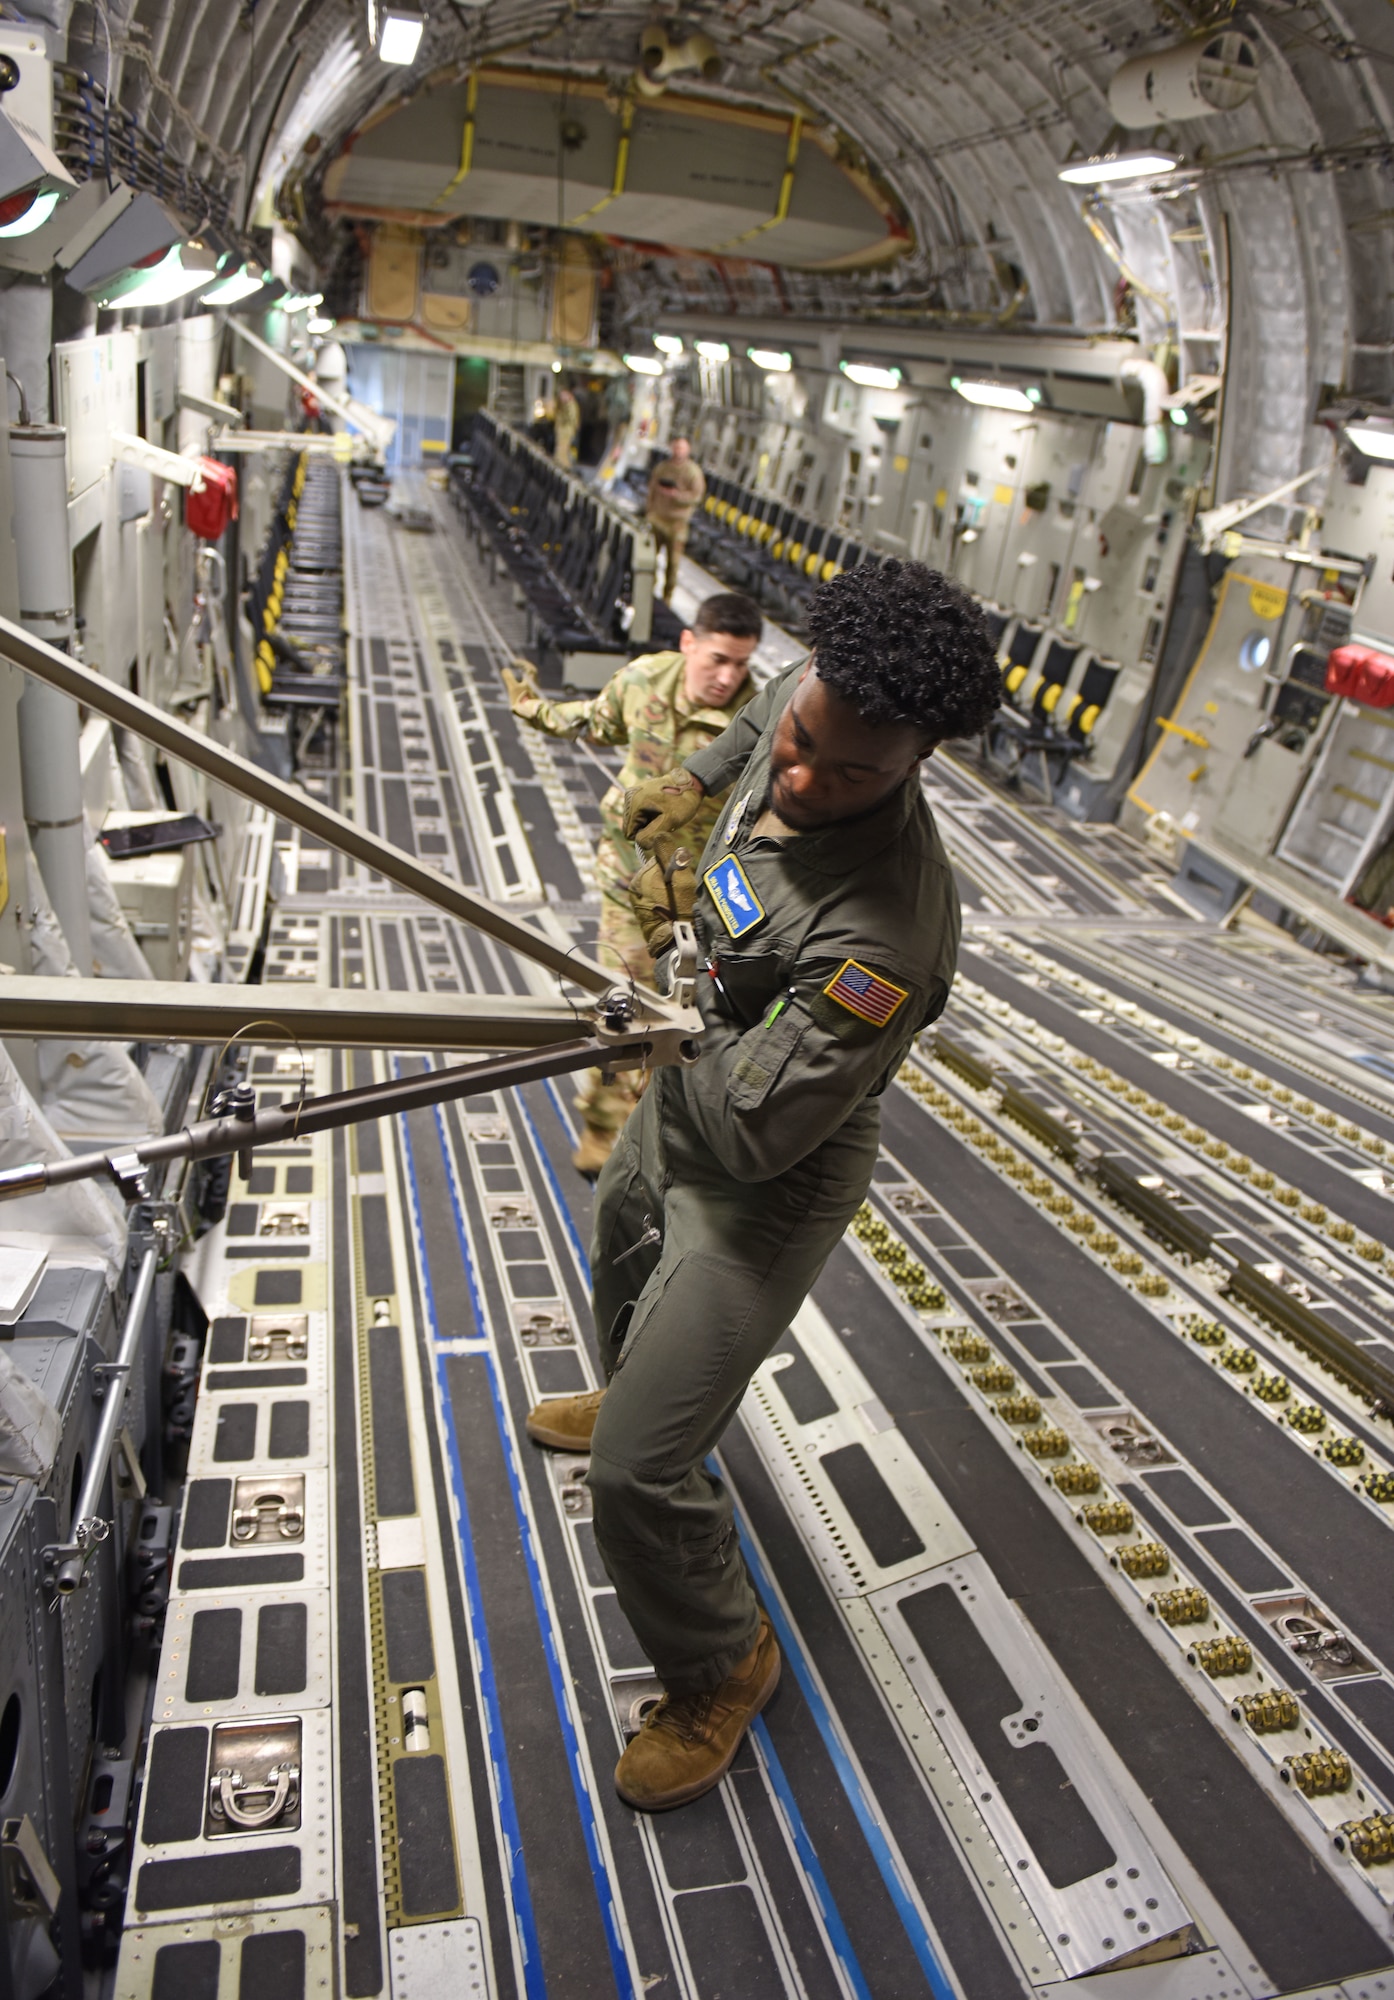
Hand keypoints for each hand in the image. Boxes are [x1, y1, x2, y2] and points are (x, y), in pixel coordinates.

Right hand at [502, 657, 541, 718]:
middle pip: (531, 674)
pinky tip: (518, 687)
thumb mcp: (513, 688)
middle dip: (524, 668)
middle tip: (517, 665)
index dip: (522, 663)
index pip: (530, 668)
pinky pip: (528, 688)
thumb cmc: (522, 701)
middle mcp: (534, 686)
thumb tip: (504, 669)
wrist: (530, 715)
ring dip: (524, 676)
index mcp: (532, 681)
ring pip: (530, 681)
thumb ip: (509, 678)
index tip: (514, 662)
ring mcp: (534, 692)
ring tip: (517, 674)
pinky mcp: (532, 699)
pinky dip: (523, 684)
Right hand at [621, 766, 704, 851]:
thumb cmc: (682, 802)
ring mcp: (632, 793)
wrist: (690, 783)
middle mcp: (629, 796)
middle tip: (662, 819)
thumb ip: (652, 835)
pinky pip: (638, 811)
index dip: (644, 835)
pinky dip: (648, 813)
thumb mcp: (670, 821)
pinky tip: (659, 808)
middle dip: (645, 827)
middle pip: (630, 826)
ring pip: (634, 820)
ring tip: (661, 813)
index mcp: (634, 803)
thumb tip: (639, 844)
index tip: (659, 827)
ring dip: (647, 821)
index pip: (629, 833)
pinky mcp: (637, 792)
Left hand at [628, 830, 697, 955]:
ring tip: (677, 905)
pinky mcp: (642, 913)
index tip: (682, 882)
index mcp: (641, 878)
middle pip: (659, 873)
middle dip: (671, 880)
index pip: (662, 861)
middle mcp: (635, 889)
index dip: (676, 868)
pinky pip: (655, 900)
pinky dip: (664, 902)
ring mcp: (637, 902)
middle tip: (681, 895)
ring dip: (668, 892)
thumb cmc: (680, 911)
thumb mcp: (681, 880)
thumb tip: (658, 833)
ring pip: (658, 887)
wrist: (675, 943)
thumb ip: (670, 855)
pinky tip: (672, 912)